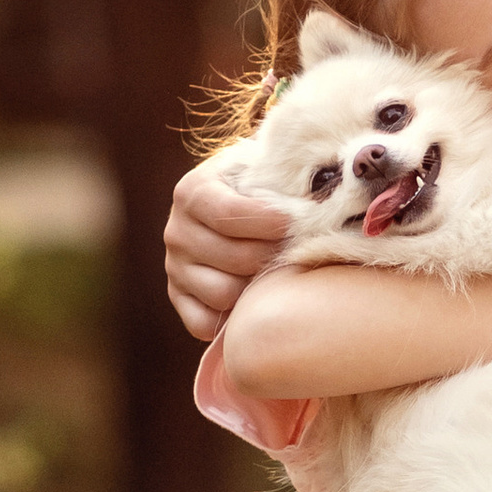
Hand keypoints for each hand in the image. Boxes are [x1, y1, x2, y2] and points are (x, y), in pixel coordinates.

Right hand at [165, 154, 287, 343]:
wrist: (238, 198)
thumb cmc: (261, 185)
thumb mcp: (267, 170)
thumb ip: (285, 183)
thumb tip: (317, 207)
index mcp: (193, 192)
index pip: (230, 215)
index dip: (270, 223)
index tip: (296, 223)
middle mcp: (176, 231)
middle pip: (234, 258)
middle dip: (271, 255)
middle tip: (293, 249)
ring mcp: (174, 267)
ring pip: (223, 293)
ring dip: (255, 287)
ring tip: (274, 270)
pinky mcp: (178, 296)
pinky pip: (203, 322)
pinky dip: (231, 317)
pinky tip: (251, 297)